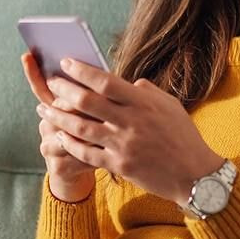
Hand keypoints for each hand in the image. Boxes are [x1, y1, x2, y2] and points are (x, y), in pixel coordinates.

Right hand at [20, 52, 95, 202]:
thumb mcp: (90, 113)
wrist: (78, 173)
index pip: (41, 87)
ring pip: (70, 132)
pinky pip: (78, 156)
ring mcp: (48, 146)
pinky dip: (95, 153)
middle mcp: (46, 125)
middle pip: (58, 108)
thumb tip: (101, 68)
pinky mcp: (57, 166)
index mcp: (53, 108)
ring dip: (92, 128)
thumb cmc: (91, 136)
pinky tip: (109, 150)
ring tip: (111, 125)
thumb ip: (93, 92)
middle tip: (98, 95)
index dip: (33, 72)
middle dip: (78, 102)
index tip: (28, 54)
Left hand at [38, 57, 225, 204]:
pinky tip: (59, 136)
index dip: (82, 71)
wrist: (195, 175)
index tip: (66, 63)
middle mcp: (131, 122)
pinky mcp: (120, 166)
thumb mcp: (170, 106)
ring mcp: (124, 145)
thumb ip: (146, 92)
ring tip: (44, 110)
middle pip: (88, 102)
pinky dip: (70, 144)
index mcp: (143, 103)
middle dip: (64, 90)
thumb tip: (128, 81)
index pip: (105, 81)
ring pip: (81, 128)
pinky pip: (87, 154)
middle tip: (50, 84)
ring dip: (59, 117)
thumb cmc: (183, 137)